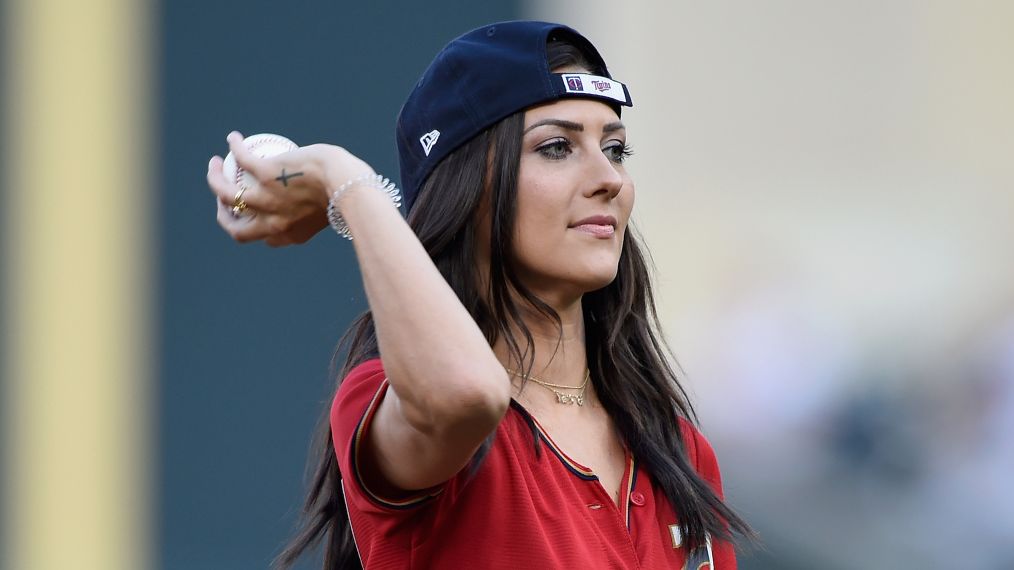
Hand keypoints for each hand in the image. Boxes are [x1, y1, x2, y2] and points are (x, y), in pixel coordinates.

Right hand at [207, 131, 374, 246]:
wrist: (347, 181)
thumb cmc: (349, 192)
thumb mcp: (334, 209)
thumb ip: (326, 209)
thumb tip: (328, 198)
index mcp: (291, 235)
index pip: (266, 239)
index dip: (256, 229)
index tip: (257, 215)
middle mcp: (273, 224)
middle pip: (236, 228)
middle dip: (223, 215)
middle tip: (226, 196)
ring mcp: (265, 200)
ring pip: (225, 193)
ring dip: (214, 178)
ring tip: (215, 164)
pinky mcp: (264, 175)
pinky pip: (242, 159)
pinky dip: (236, 147)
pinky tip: (234, 138)